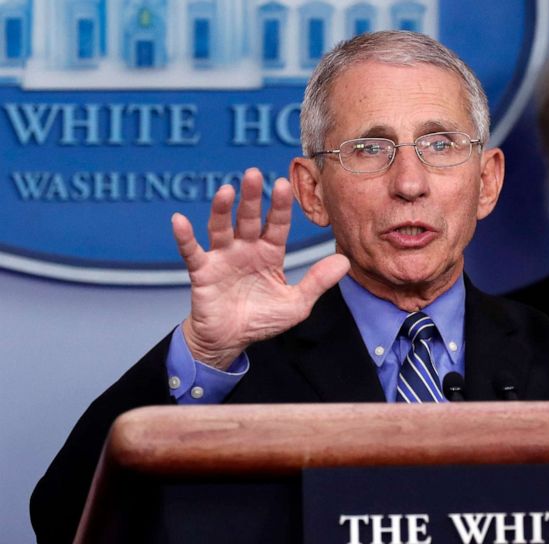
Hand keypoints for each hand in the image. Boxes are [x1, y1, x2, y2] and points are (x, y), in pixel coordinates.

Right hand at [172, 168, 349, 368]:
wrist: (230, 341)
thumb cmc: (262, 319)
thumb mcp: (296, 304)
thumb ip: (318, 282)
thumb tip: (346, 262)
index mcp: (270, 253)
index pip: (277, 224)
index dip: (280, 206)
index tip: (283, 183)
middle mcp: (246, 249)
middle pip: (249, 218)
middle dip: (252, 197)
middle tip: (253, 174)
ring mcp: (223, 258)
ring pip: (221, 228)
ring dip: (222, 210)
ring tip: (225, 191)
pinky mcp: (202, 272)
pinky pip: (191, 251)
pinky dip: (184, 237)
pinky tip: (179, 220)